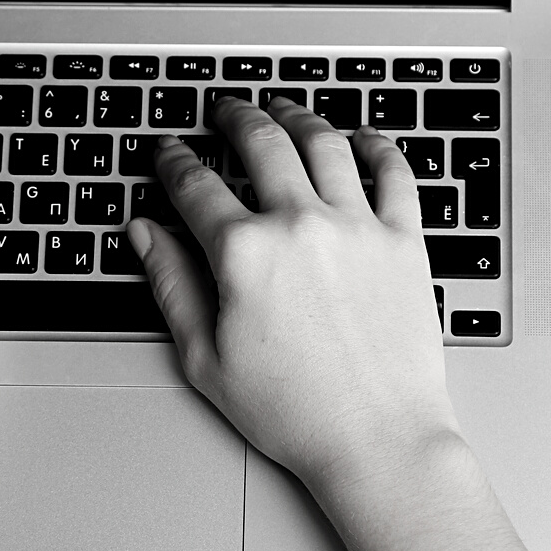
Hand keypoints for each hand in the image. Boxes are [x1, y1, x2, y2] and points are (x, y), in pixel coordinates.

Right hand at [130, 98, 550, 550]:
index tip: (167, 152)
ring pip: (324, 143)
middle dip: (235, 116)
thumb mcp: (205, 357)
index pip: (195, 185)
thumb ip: (171, 284)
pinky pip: (394, 173)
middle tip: (224, 110)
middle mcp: (301, 225)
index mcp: (244, 253)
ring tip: (284, 110)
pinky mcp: (405, 241)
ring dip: (298, 116)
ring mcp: (358, 227)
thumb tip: (145, 234)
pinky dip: (378, 146)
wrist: (378, 440)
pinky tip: (364, 138)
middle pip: (262, 142)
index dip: (173, 161)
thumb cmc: (294, 411)